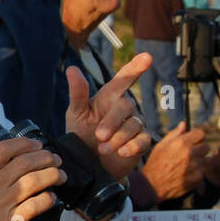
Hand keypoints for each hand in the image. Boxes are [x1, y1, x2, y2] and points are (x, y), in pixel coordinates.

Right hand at [0, 137, 64, 220]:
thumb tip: (19, 162)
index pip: (3, 149)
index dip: (24, 143)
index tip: (38, 144)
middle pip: (23, 162)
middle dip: (45, 158)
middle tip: (56, 160)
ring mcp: (0, 205)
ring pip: (33, 181)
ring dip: (52, 175)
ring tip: (60, 176)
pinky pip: (36, 205)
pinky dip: (48, 199)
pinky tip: (52, 198)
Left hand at [64, 58, 152, 179]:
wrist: (88, 163)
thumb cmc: (81, 134)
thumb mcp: (76, 114)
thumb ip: (77, 93)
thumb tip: (72, 69)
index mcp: (109, 97)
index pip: (124, 79)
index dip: (135, 68)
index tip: (147, 57)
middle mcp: (125, 108)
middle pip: (126, 106)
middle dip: (112, 122)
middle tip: (99, 136)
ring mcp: (135, 124)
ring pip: (133, 125)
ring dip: (117, 138)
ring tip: (102, 148)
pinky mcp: (141, 142)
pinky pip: (143, 140)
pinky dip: (132, 146)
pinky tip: (121, 152)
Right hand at [139, 122, 208, 201]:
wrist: (152, 185)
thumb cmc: (155, 164)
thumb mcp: (161, 145)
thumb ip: (174, 134)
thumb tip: (184, 124)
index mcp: (181, 143)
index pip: (201, 134)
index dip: (197, 137)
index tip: (193, 141)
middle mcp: (190, 153)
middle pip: (207, 146)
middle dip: (200, 149)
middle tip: (190, 154)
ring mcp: (195, 166)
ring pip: (205, 159)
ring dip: (199, 161)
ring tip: (187, 165)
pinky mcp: (197, 178)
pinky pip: (202, 172)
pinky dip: (196, 173)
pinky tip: (186, 174)